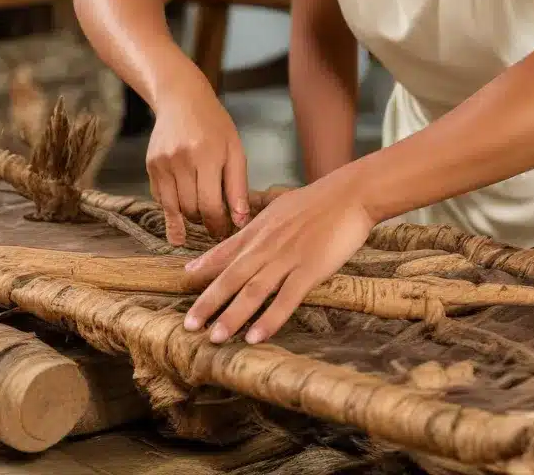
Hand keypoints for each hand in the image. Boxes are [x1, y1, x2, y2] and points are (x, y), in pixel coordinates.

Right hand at [146, 60, 248, 245]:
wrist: (181, 99)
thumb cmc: (214, 125)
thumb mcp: (235, 150)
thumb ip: (238, 187)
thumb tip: (240, 221)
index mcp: (208, 155)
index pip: (211, 204)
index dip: (218, 224)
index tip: (225, 232)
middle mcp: (182, 160)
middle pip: (192, 209)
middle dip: (206, 222)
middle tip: (216, 226)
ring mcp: (163, 163)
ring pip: (175, 208)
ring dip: (189, 218)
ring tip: (202, 217)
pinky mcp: (151, 166)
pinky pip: (161, 198)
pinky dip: (173, 209)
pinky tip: (182, 215)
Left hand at [181, 172, 373, 344]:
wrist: (349, 195)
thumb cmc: (316, 201)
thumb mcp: (279, 208)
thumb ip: (258, 225)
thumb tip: (242, 231)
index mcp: (259, 230)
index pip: (225, 251)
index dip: (204, 268)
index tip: (184, 282)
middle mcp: (267, 246)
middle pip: (231, 277)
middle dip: (208, 302)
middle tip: (188, 325)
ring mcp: (287, 258)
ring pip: (253, 291)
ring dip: (232, 316)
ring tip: (215, 338)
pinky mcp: (310, 270)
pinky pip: (286, 299)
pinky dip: (269, 319)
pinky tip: (256, 337)